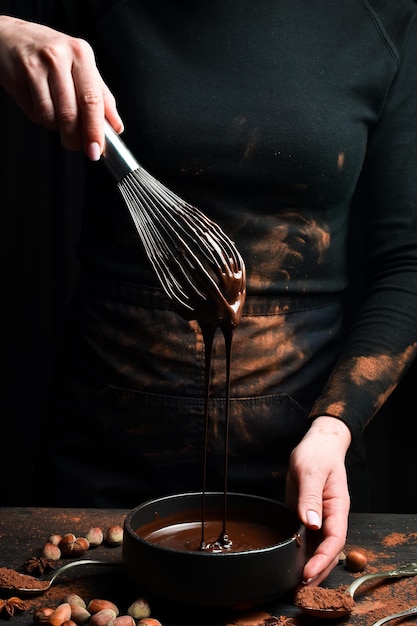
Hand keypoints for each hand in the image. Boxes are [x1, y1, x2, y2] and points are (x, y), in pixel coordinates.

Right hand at [0, 16, 123, 158]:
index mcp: (81, 54)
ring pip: (51, 116)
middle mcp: (59, 56)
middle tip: (75, 144)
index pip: (92, 100)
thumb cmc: (50, 54)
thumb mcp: (80, 66)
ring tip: (55, 114)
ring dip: (55, 126)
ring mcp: (36, 65)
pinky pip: (34, 112)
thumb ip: (100, 95)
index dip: (95, 130)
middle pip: (70, 113)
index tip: (96, 149)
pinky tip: (40, 104)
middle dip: (74, 137)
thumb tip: (116, 125)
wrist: (9, 37)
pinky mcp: (17, 75)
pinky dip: (40, 118)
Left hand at [285, 415, 351, 584]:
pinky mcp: (306, 516)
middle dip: (316, 571)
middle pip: (327, 551)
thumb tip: (311, 524)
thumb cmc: (317, 454)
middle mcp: (330, 517)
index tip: (308, 572)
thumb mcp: (310, 471)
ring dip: (307, 566)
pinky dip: (299, 553)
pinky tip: (288, 564)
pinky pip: (306, 539)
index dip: (322, 559)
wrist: (317, 444)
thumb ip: (310, 497)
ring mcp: (319, 518)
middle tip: (298, 588)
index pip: (334, 540)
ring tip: (292, 584)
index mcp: (337, 507)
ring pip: (317, 548)